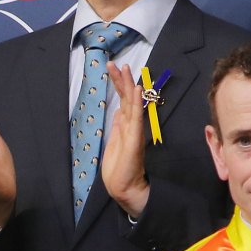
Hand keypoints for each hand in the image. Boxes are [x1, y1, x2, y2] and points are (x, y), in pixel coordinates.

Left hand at [98, 63, 150, 217]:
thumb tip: (118, 111)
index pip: (122, 100)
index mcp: (125, 125)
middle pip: (127, 98)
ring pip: (132, 104)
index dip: (119, 85)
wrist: (124, 186)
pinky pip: (136, 117)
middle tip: (116, 63)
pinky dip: (136, 103)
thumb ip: (118, 126)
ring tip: (126, 69)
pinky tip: (137, 90)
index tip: (113, 69)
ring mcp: (134, 130)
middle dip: (121, 80)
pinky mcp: (135, 138)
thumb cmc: (119, 167)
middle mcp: (131, 125)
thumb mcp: (115, 142)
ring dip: (129, 86)